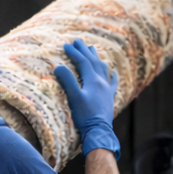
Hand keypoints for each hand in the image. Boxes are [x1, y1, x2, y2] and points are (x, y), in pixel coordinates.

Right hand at [54, 39, 119, 158]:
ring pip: (103, 68)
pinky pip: (113, 83)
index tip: (66, 45)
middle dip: (85, 50)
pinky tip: (114, 71)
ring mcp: (107, 89)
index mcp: (92, 80)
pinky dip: (113, 75)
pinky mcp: (109, 98)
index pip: (82, 62)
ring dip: (97, 58)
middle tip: (78, 41)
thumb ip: (67, 81)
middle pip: (93, 61)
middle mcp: (102, 81)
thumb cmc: (85, 116)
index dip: (74, 53)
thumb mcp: (74, 98)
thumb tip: (58, 67)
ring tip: (93, 50)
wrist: (99, 131)